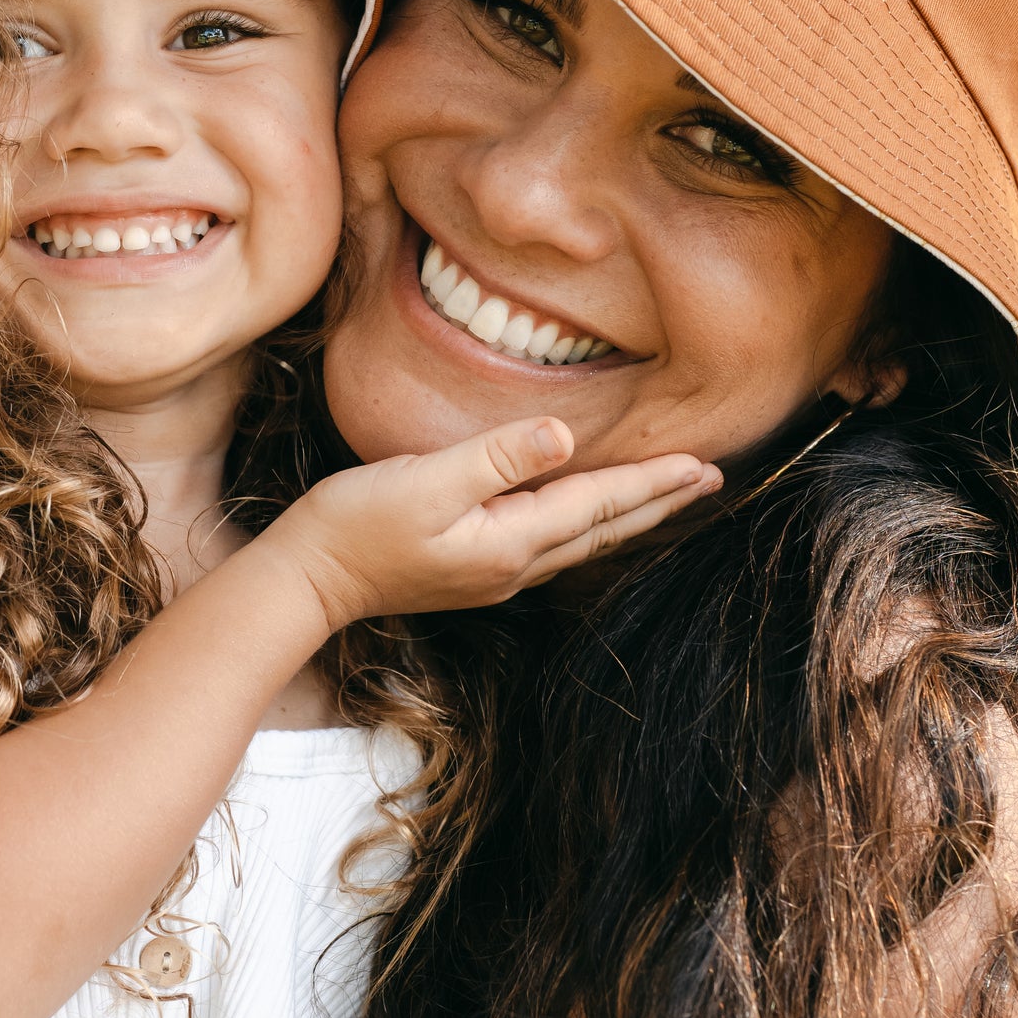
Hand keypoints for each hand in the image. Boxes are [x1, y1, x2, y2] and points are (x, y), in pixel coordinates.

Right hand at [275, 417, 721, 631]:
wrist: (306, 580)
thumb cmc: (355, 525)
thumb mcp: (424, 481)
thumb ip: (496, 458)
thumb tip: (566, 437)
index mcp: (510, 541)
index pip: (599, 503)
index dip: (653, 481)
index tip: (704, 465)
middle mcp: (514, 566)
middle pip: (604, 528)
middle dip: (659, 502)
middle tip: (711, 480)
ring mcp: (495, 574)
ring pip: (582, 541)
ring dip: (629, 516)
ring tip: (667, 496)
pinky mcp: (475, 570)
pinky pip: (553, 545)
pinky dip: (589, 525)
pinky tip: (590, 517)